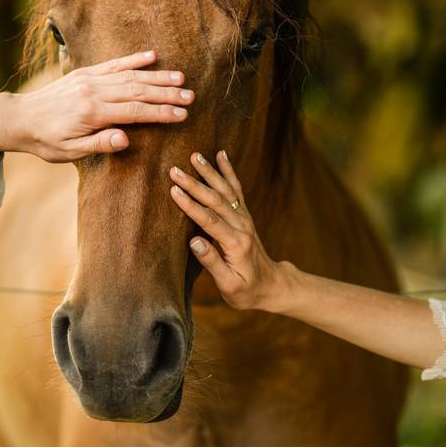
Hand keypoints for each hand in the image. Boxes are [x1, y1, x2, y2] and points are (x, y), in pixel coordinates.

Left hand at [0, 50, 191, 162]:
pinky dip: (134, 59)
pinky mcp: (85, 73)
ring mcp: (90, 79)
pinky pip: (114, 64)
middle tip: (190, 97)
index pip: (134, 112)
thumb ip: (99, 144)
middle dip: (166, 94)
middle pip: (137, 91)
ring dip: (157, 77)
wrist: (20, 118)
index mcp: (92, 113)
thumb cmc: (46, 141)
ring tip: (180, 79)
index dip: (160, 113)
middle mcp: (93, 92)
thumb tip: (126, 140)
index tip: (181, 115)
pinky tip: (152, 56)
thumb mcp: (70, 152)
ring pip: (130, 76)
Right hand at [169, 151, 286, 309]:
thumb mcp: (229, 286)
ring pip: (226, 190)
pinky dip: (229, 171)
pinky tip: (221, 155)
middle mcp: (242, 227)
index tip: (173, 190)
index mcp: (236, 244)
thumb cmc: (247, 291)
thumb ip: (212, 263)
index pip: (210, 220)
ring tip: (195, 156)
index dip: (191, 205)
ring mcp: (245, 219)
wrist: (272, 286)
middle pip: (216, 200)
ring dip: (210, 172)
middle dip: (194, 183)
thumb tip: (194, 242)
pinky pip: (236, 189)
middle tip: (174, 169)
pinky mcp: (245, 216)